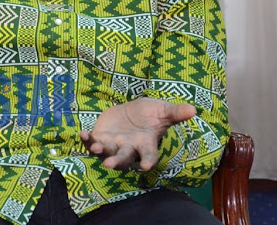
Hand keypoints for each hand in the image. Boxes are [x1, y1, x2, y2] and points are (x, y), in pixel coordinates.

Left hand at [80, 98, 195, 170]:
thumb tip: (194, 110)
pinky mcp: (101, 139)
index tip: (145, 167)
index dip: (148, 161)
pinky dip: (86, 140)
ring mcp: (114, 145)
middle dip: (117, 162)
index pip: (149, 156)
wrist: (132, 111)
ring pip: (106, 154)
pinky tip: (82, 134)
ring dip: (100, 153)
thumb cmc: (150, 114)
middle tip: (110, 165)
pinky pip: (92, 143)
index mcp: (146, 144)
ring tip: (95, 148)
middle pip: (123, 159)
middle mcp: (129, 148)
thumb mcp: (163, 110)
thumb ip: (176, 112)